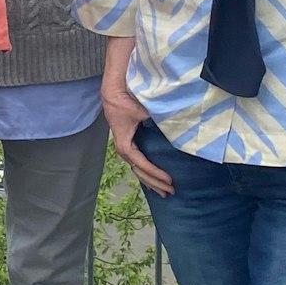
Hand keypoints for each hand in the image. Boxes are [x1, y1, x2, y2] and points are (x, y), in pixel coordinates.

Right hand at [103, 78, 170, 197]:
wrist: (112, 92)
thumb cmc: (124, 101)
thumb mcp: (140, 111)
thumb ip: (154, 120)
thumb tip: (173, 127)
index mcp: (124, 145)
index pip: (141, 164)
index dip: (155, 173)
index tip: (169, 180)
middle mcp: (123, 150)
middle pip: (140, 173)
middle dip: (155, 183)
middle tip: (171, 191)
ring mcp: (126, 148)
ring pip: (138, 171)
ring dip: (151, 181)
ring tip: (164, 192)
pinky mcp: (129, 145)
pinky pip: (138, 164)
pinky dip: (147, 174)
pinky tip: (153, 182)